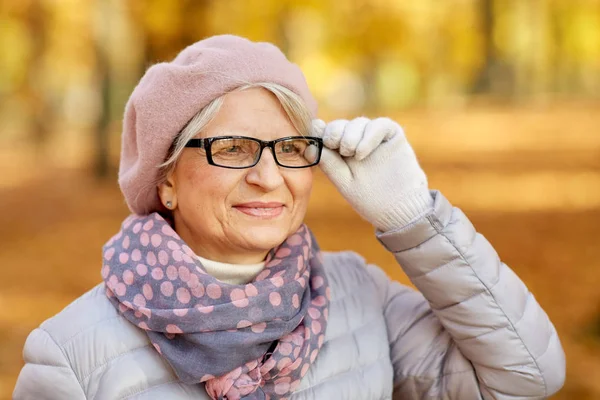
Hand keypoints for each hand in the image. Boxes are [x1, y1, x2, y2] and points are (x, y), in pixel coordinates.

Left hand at [312, 117, 432, 231]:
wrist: (400, 209)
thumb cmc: (370, 199)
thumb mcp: (344, 181)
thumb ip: (328, 163)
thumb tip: (308, 145)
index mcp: (341, 153)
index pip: (327, 133)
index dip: (321, 133)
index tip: (320, 141)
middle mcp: (357, 142)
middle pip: (341, 125)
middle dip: (335, 132)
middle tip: (335, 145)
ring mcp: (375, 138)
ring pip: (358, 122)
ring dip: (351, 135)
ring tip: (352, 154)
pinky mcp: (392, 135)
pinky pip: (379, 125)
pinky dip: (369, 135)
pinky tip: (362, 153)